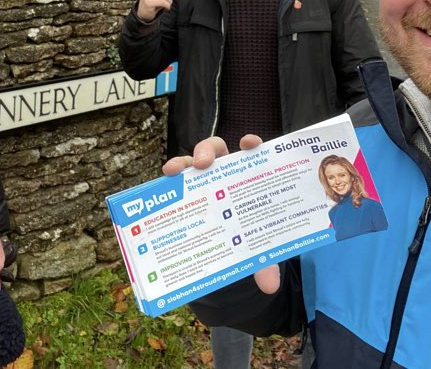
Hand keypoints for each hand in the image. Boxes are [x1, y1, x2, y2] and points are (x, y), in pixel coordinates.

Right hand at [163, 135, 283, 292]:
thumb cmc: (248, 237)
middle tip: (201, 164)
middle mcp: (224, 173)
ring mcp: (202, 181)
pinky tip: (161, 187)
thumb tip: (270, 286)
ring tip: (172, 172)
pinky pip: (174, 184)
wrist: (230, 250)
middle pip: (215, 151)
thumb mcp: (257, 249)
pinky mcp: (185, 193)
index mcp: (247, 177)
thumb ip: (265, 261)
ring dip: (181, 162)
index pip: (250, 153)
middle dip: (207, 151)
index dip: (250, 144)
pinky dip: (167, 184)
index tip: (249, 144)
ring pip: (189, 163)